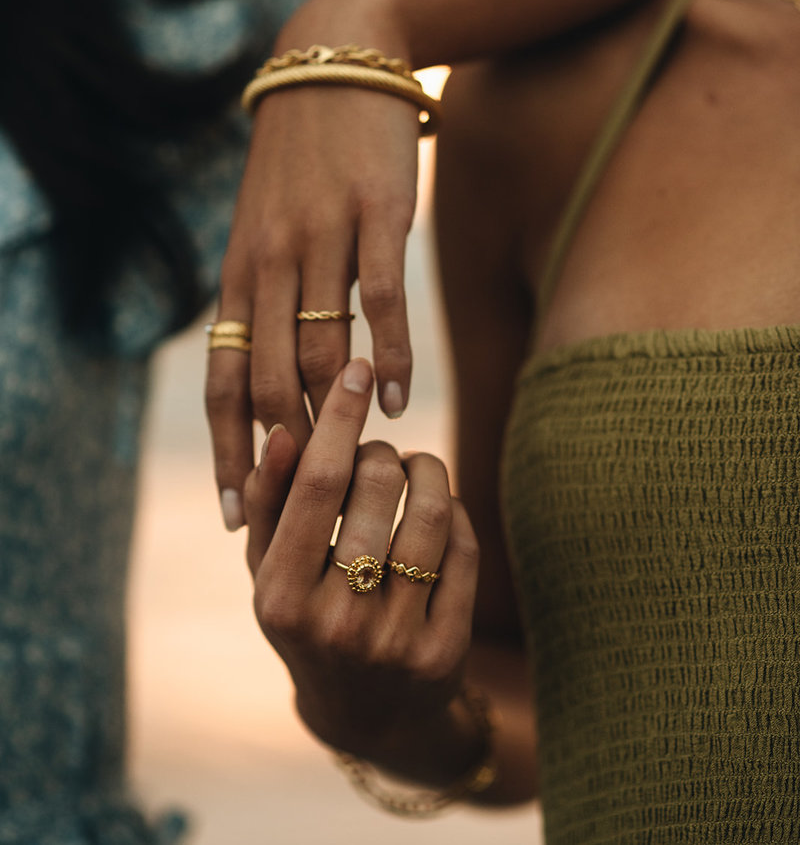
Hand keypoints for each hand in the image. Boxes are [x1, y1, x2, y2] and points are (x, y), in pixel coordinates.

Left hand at [205, 60, 419, 530]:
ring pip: (323, 349)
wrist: (335, 64)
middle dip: (287, 449)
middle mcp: (270, 261)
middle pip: (269, 380)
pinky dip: (391, 359)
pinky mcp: (376, 216)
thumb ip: (266, 300)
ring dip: (339, 412)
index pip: (221, 378)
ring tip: (360, 458)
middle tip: (309, 506)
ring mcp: (322, 237)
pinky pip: (381, 302)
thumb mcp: (265, 229)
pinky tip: (400, 399)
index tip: (240, 511)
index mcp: (239, 272)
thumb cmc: (302, 163)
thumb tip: (280, 379)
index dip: (227, 450)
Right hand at [243, 358, 481, 780]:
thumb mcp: (270, 573)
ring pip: (434, 512)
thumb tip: (284, 432)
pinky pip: (466, 548)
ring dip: (429, 469)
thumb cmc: (308, 623)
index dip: (341, 416)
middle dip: (383, 449)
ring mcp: (396, 642)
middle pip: (378, 487)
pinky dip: (456, 510)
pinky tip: (439, 508)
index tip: (358, 368)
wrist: (367, 714)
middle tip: (381, 452)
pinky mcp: (446, 651)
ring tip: (415, 468)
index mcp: (280, 598)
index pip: (316, 483)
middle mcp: (337, 624)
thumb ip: (268, 504)